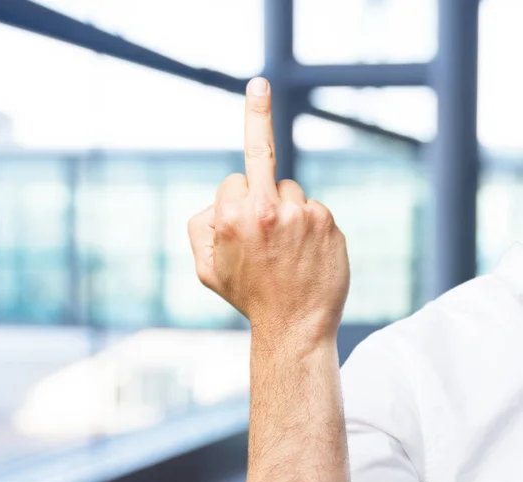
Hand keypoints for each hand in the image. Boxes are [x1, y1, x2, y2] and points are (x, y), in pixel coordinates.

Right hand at [188, 77, 349, 344]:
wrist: (294, 327)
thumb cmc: (248, 297)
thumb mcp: (206, 269)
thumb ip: (198, 226)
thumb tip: (218, 198)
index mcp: (231, 218)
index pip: (234, 180)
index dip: (234, 199)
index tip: (251, 115)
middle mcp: (267, 209)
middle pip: (263, 172)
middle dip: (260, 182)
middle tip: (260, 110)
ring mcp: (301, 215)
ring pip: (291, 192)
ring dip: (287, 213)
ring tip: (287, 252)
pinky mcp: (327, 222)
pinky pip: (314, 209)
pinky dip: (310, 227)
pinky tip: (307, 255)